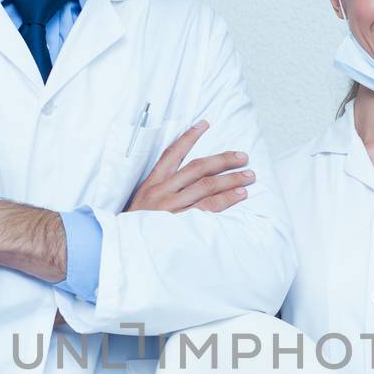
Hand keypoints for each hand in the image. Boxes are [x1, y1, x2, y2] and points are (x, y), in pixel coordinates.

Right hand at [126, 121, 255, 213]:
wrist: (124, 248)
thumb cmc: (135, 226)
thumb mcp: (142, 203)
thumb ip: (161, 190)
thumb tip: (186, 180)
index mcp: (152, 184)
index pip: (172, 154)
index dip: (188, 138)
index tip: (204, 124)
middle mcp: (163, 192)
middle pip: (197, 169)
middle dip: (222, 160)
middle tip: (242, 156)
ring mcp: (172, 208)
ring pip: (205, 187)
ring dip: (230, 180)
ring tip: (248, 176)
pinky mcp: (181, 224)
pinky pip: (207, 210)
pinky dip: (224, 202)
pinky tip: (238, 196)